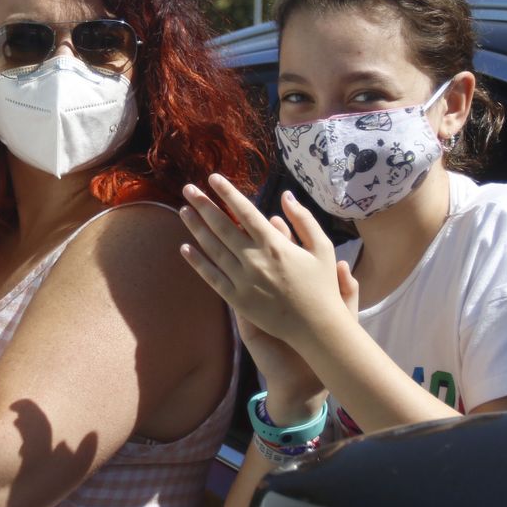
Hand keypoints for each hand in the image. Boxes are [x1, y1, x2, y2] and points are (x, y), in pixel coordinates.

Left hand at [178, 173, 353, 350]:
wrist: (316, 328)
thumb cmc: (322, 286)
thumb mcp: (323, 247)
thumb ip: (303, 219)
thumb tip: (286, 195)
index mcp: (275, 244)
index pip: (244, 212)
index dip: (227, 193)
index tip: (213, 178)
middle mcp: (255, 259)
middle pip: (222, 226)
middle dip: (204, 205)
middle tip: (188, 189)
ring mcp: (243, 280)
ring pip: (213, 248)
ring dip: (196, 228)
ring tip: (183, 210)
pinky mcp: (237, 300)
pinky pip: (212, 277)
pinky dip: (197, 262)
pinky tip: (185, 248)